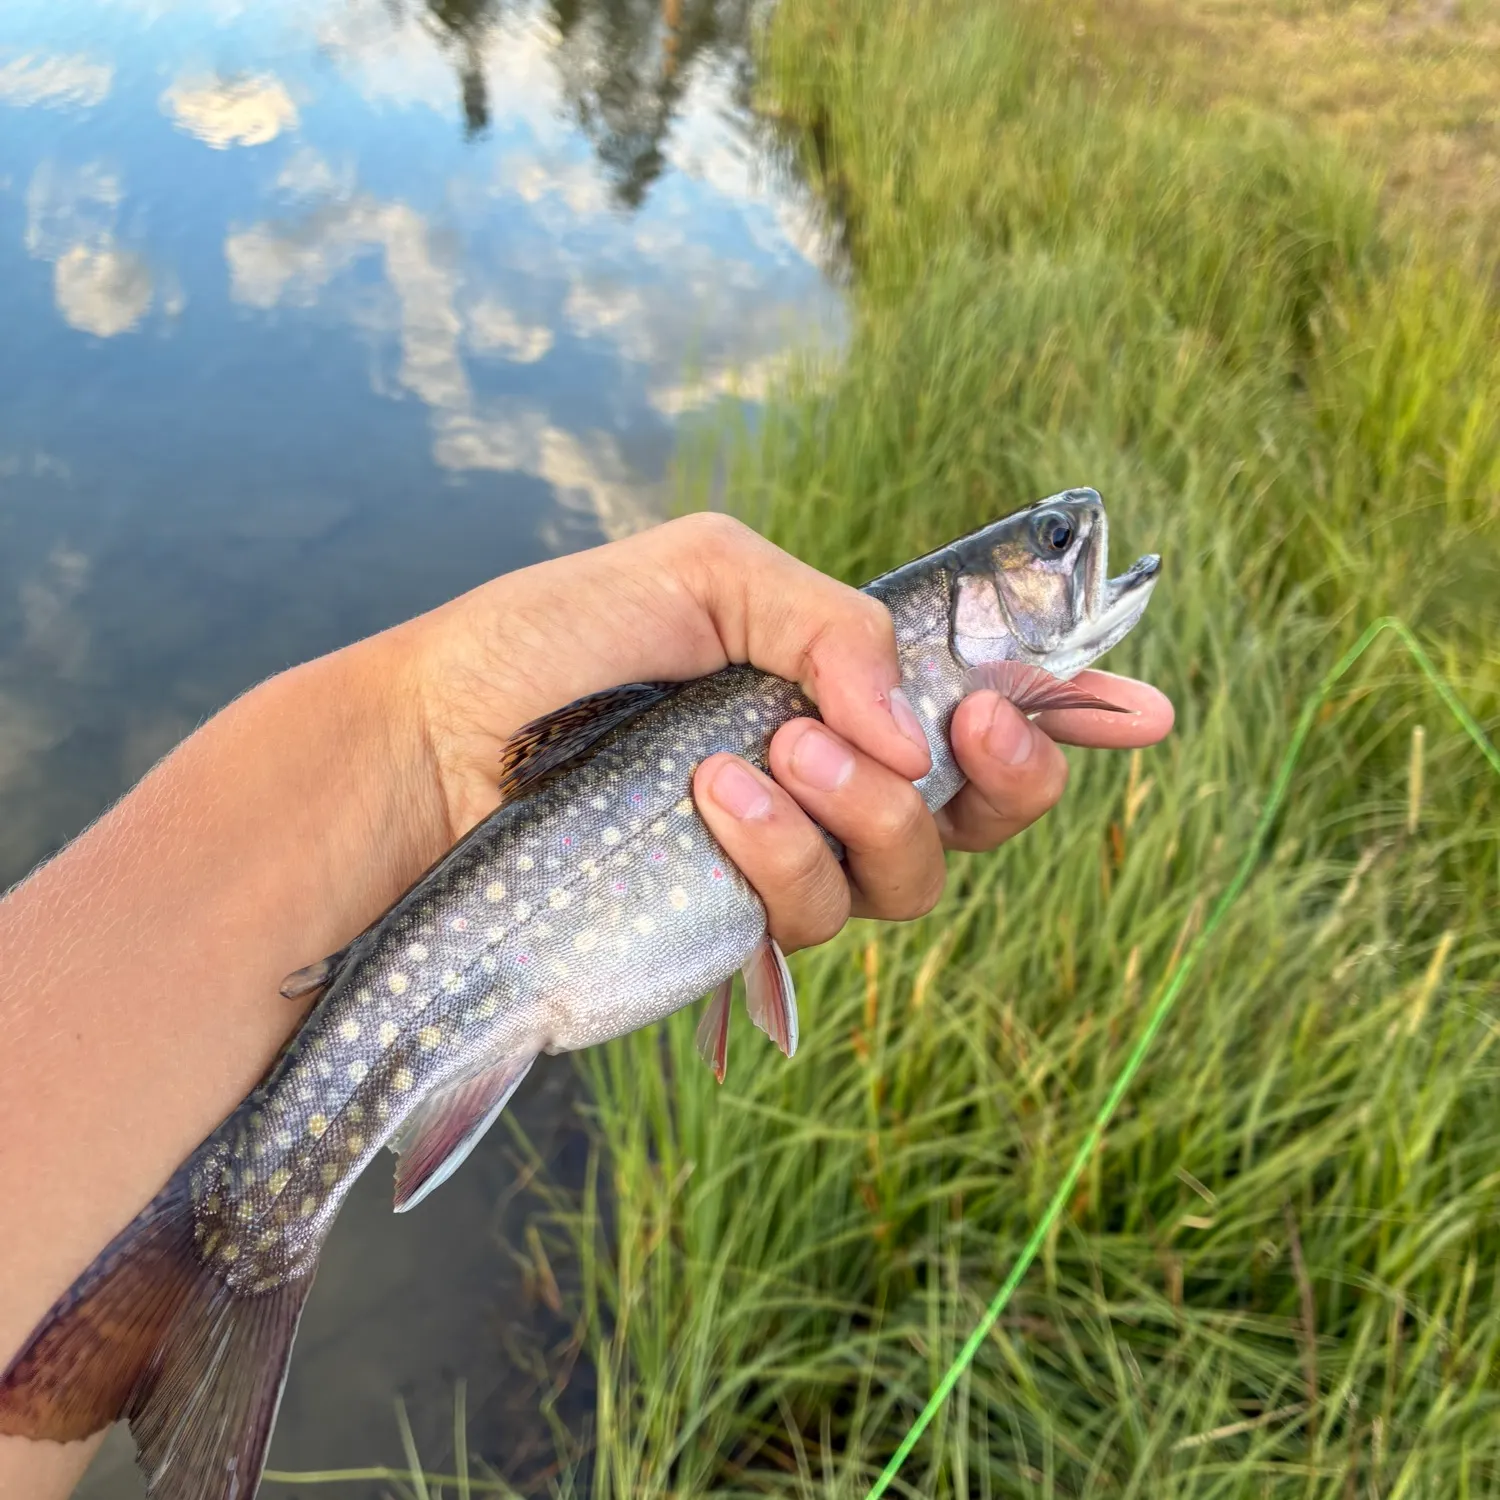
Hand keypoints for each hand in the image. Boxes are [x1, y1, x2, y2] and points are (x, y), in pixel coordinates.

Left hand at [394, 513, 1173, 952]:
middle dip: (999, 775)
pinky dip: (784, 854)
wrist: (435, 742)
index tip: (1140, 711)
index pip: (980, 702)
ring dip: (863, 808)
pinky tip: (716, 805)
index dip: (1072, 712)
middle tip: (956, 723)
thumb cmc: (556, 643)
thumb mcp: (707, 571)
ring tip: (761, 754)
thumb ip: (830, 625)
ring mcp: (787, 858)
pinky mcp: (735, 927)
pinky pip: (818, 915)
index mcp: (834, 681)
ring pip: (911, 874)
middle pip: (982, 812)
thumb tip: (917, 731)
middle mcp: (829, 776)